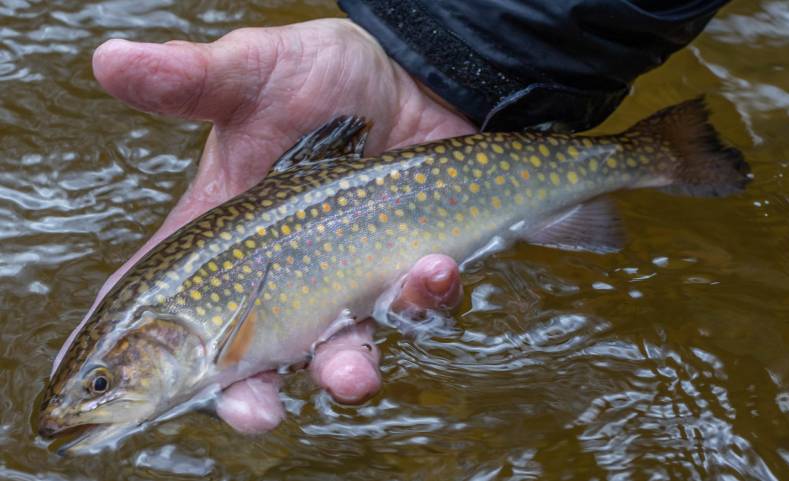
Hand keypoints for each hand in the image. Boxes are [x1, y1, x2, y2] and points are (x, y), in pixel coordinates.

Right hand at [88, 19, 474, 431]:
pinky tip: (431, 267)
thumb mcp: (256, 72)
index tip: (116, 401)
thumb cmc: (323, 78)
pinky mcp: (406, 272)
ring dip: (348, 369)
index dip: (141, 357)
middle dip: (251, 398)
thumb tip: (112, 60)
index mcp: (228, 238)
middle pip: (253, 360)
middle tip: (256, 414)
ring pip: (342, 353)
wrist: (410, 78)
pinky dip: (424, 297)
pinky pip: (416, 307)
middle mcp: (283, 276)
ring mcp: (348, 283)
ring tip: (356, 374)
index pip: (175, 306)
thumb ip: (195, 80)